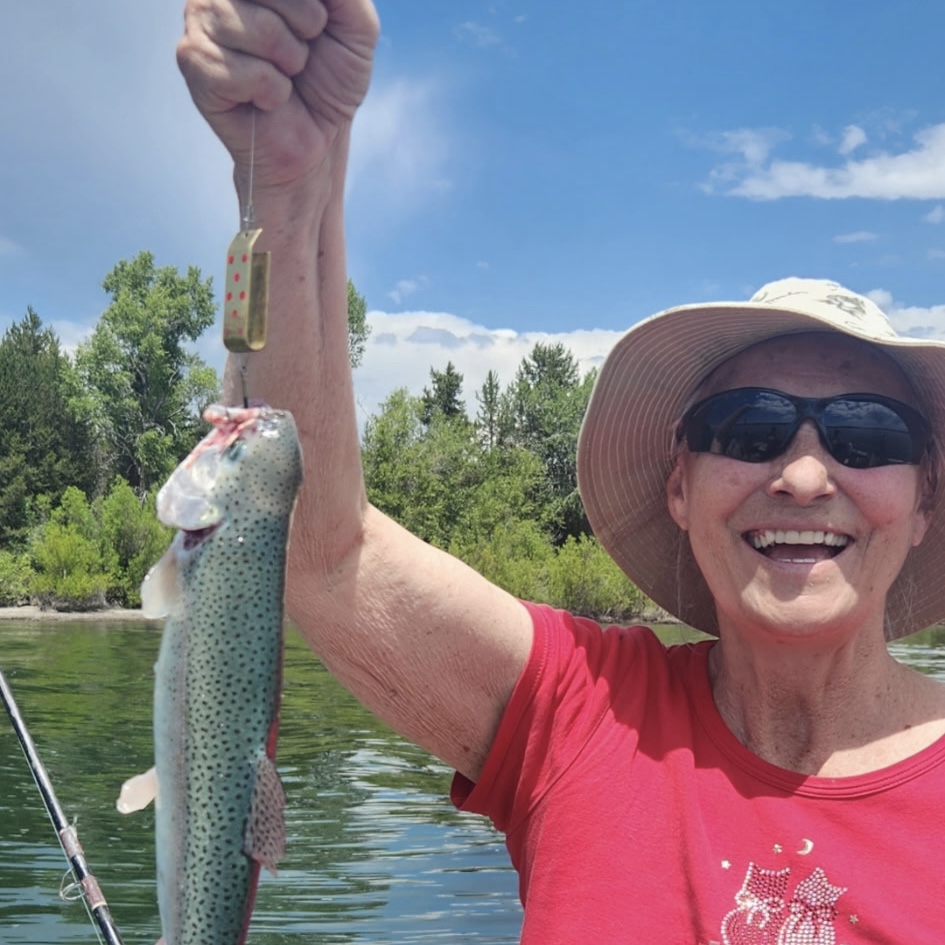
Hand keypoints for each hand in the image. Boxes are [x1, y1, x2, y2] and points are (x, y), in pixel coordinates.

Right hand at [177, 0, 378, 193]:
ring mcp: (200, 21)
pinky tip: (267, 98)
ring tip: (285, 75)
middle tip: (302, 53)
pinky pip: (244, 70)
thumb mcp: (355, 23)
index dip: (312, 6)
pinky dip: (272, 92)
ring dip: (290, 61)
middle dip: (307, 26)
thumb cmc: (330, 77)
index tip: (319, 23)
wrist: (317, 139)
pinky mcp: (194, 62)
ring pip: (261, 29)